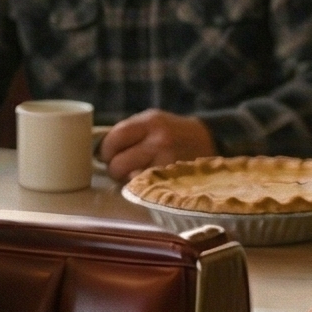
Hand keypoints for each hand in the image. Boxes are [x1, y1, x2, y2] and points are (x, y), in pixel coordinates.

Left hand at [99, 111, 215, 181]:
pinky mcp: (175, 180)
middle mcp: (160, 140)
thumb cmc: (175, 133)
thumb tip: (98, 151)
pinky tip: (150, 182)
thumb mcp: (154, 121)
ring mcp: (168, 162)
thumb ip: (129, 132)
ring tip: (138, 174)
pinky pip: (145, 189)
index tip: (109, 155)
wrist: (213, 141)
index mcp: (150, 121)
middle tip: (123, 168)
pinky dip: (143, 188)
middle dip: (115, 169)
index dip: (106, 151)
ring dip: (128, 181)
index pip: (114, 139)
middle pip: (117, 164)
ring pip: (128, 181)